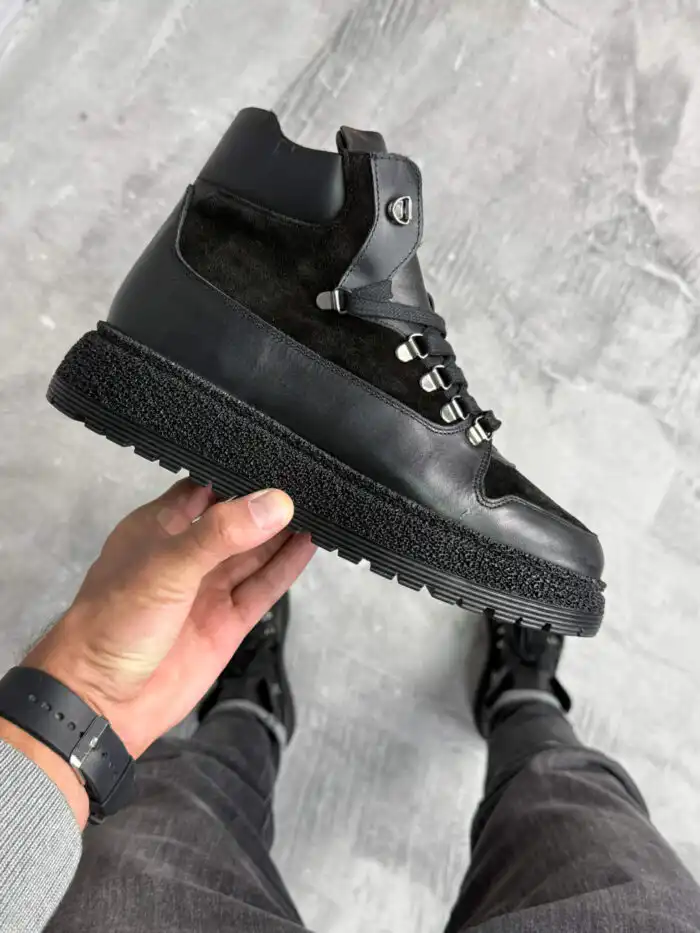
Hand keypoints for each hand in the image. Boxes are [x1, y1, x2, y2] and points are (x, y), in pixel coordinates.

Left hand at [22, 479, 315, 762]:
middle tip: (310, 480)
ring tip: (322, 506)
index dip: (238, 474)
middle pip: (237, 521)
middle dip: (268, 504)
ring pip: (255, 553)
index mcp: (159, 528)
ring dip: (284, 533)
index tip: (278, 457)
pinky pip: (263, 587)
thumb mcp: (168, 566)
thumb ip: (222, 533)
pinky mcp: (228, 621)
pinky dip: (286, 567)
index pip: (205, 488)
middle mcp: (187, 555)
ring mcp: (208, 589)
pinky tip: (310, 544)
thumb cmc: (115, 622)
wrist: (103, 703)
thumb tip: (276, 503)